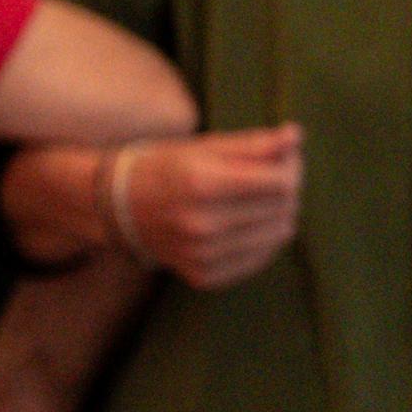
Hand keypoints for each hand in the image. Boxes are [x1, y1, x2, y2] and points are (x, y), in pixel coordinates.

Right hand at [110, 125, 306, 286]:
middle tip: (273, 176)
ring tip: (259, 198)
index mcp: (202, 184)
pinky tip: (247, 223)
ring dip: (279, 213)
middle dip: (287, 188)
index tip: (285, 158)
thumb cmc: (165, 168)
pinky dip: (264, 238)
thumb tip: (295, 135)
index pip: (280, 183)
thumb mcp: (205, 147)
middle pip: (283, 208)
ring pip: (278, 234)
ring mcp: (203, 254)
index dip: (292, 167)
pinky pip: (260, 258)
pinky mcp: (205, 276)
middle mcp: (202, 224)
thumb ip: (254, 144)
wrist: (116, 208)